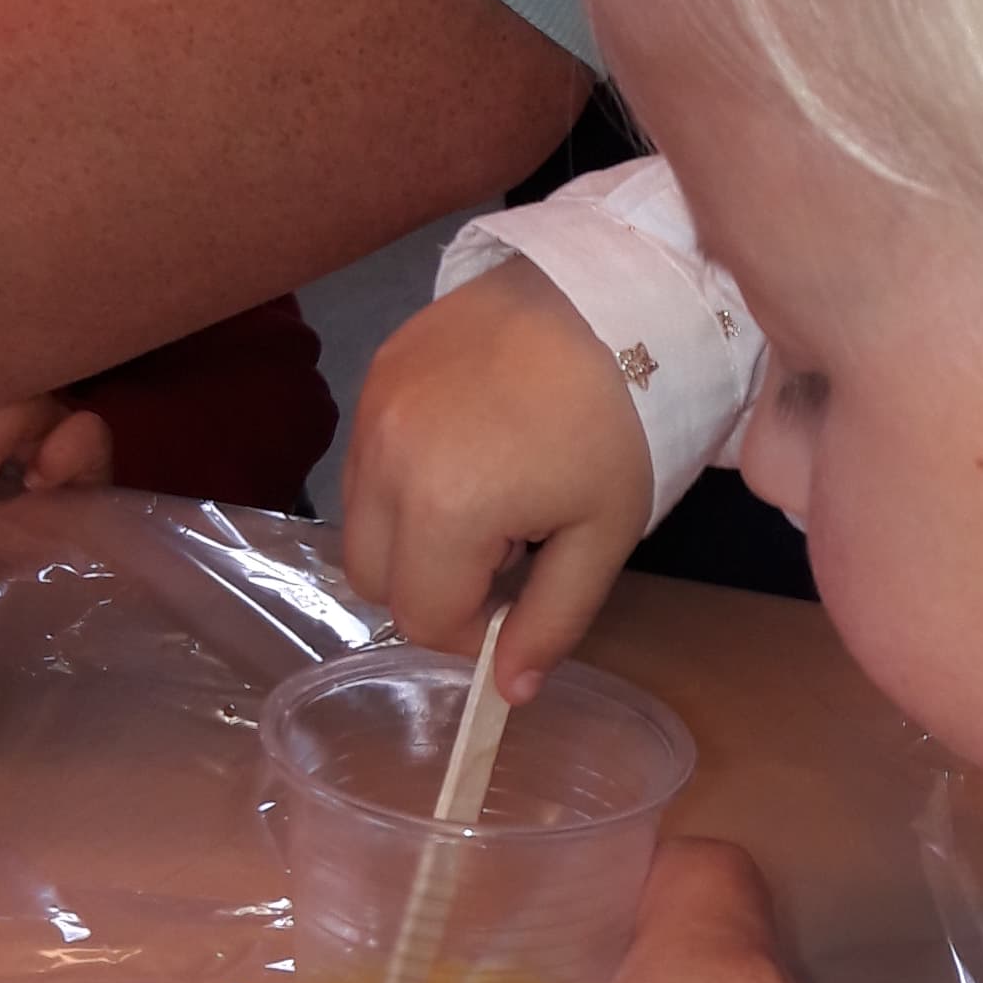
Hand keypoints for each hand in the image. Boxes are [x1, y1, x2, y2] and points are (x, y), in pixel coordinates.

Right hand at [339, 258, 649, 697]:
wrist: (619, 290)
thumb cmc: (625, 421)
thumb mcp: (603, 535)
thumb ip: (552, 622)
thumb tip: (510, 692)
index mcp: (445, 508)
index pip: (423, 618)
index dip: (470, 629)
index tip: (517, 600)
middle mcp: (388, 459)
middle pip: (373, 578)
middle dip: (431, 587)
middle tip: (502, 554)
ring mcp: (373, 408)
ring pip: (358, 519)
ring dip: (410, 534)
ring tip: (486, 498)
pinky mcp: (377, 369)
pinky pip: (366, 458)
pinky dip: (403, 478)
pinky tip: (468, 450)